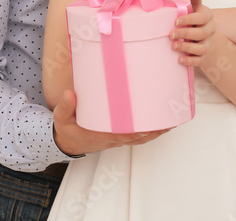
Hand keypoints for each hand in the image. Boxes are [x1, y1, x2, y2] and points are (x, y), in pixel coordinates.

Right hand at [52, 90, 169, 155]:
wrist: (68, 142)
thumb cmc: (68, 130)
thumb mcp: (62, 119)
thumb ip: (65, 107)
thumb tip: (70, 94)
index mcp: (102, 135)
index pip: (123, 135)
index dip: (137, 132)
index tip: (148, 125)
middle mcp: (114, 138)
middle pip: (140, 136)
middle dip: (155, 129)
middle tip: (170, 117)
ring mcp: (119, 139)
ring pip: (143, 137)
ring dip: (158, 131)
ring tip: (173, 119)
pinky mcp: (121, 136)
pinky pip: (140, 136)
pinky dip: (152, 132)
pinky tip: (162, 124)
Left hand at [168, 0, 214, 66]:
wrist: (202, 35)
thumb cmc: (194, 18)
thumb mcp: (194, 6)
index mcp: (207, 16)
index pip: (202, 17)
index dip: (189, 19)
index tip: (176, 21)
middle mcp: (210, 30)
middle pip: (201, 33)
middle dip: (185, 34)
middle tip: (171, 34)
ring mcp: (208, 44)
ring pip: (201, 48)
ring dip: (186, 48)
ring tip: (173, 46)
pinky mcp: (204, 56)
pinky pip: (200, 61)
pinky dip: (190, 61)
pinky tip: (180, 60)